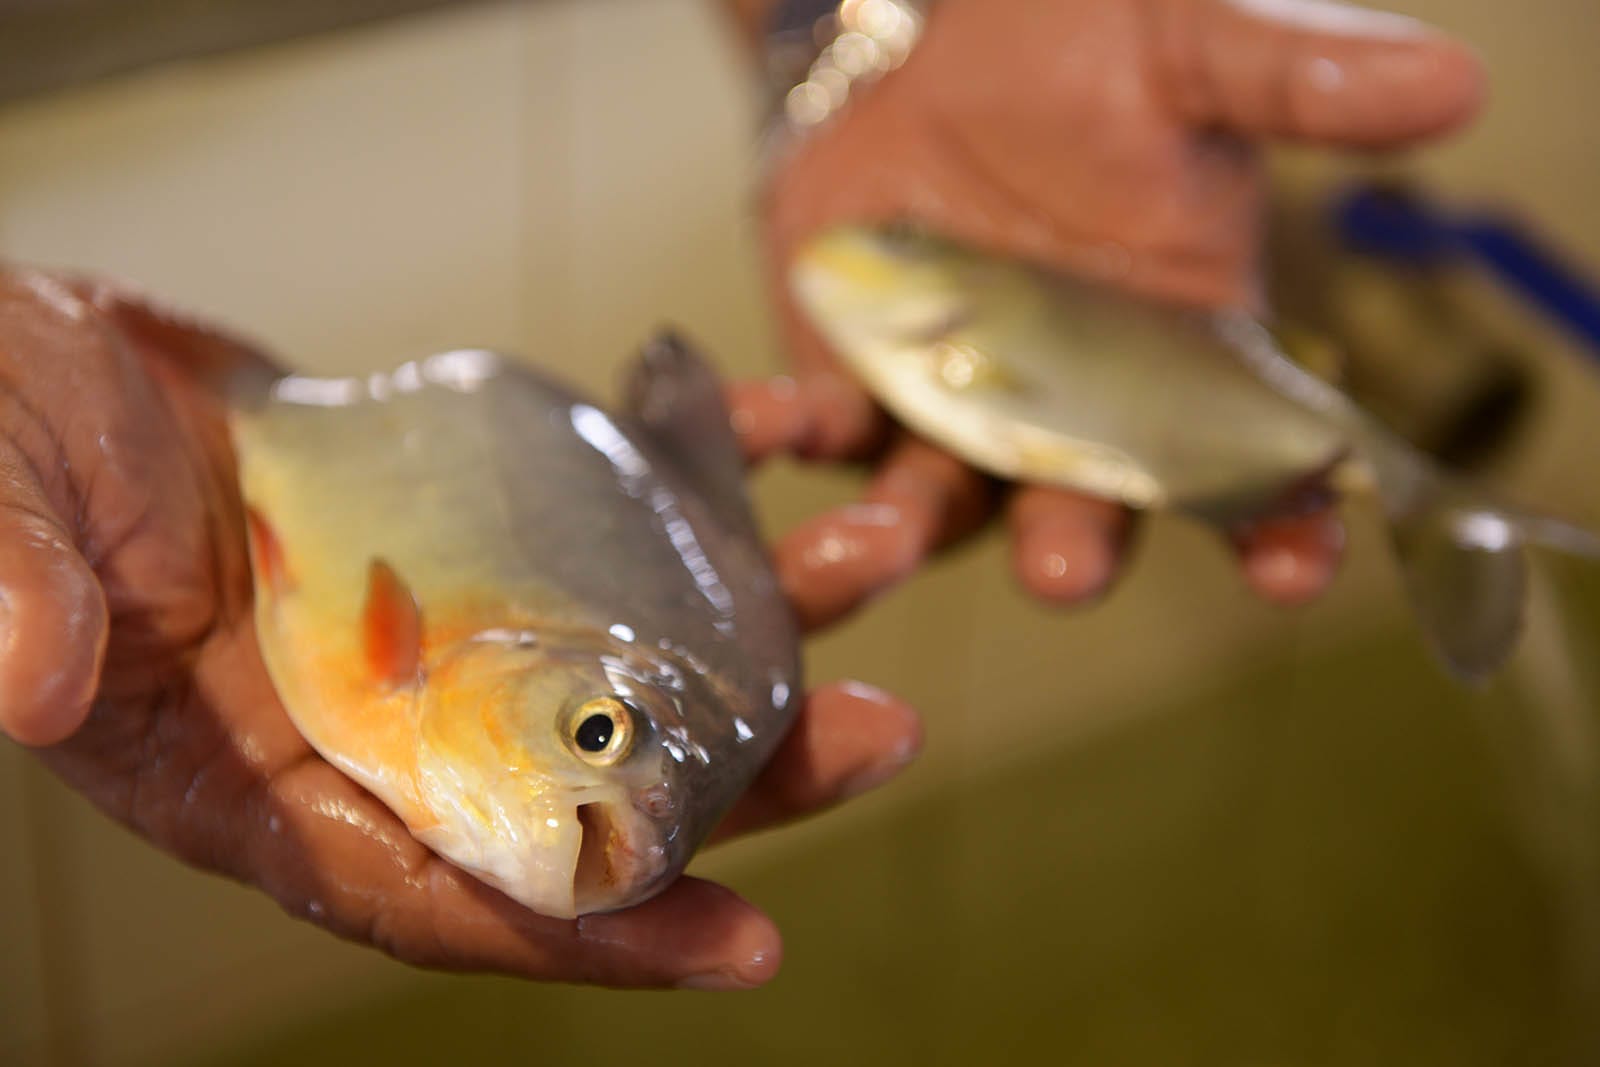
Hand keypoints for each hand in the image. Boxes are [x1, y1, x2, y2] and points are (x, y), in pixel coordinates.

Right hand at [0, 270, 919, 989]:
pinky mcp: (474, 522)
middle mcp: (382, 722)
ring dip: (757, 622)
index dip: (589, 936)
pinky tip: (773, 438)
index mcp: (264, 778)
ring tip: (873, 554)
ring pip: (627, 653)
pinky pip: (606, 524)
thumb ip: (11, 590)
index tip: (744, 944)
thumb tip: (32, 682)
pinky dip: (695, 486)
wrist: (40, 356)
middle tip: (881, 732)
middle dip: (742, 775)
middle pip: (586, 784)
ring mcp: (444, 622)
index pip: (442, 895)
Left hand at [747, 0, 1485, 628]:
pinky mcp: (855, 385)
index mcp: (1182, 359)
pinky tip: (772, 423)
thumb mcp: (1188, 59)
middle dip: (1079, 545)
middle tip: (1069, 568)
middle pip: (1087, 509)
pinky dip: (794, 432)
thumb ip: (1294, 84)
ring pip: (945, 502)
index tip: (1290, 571)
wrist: (933, 35)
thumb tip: (1455, 83)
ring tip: (888, 536)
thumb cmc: (1082, 53)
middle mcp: (1074, 413)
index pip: (1250, 465)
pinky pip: (823, 430)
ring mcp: (958, 411)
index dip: (1278, 525)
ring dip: (915, 528)